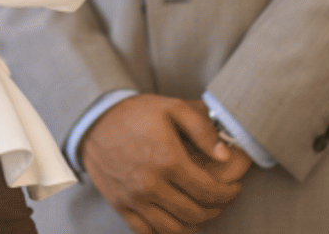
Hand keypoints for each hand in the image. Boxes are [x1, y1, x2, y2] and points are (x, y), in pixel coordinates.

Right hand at [81, 94, 247, 232]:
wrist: (94, 119)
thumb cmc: (136, 113)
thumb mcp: (173, 108)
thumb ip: (202, 130)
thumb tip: (224, 155)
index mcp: (168, 160)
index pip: (208, 191)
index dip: (228, 194)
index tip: (234, 190)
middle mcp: (151, 184)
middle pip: (195, 213)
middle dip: (215, 210)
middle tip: (220, 201)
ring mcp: (134, 198)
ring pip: (174, 229)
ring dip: (193, 225)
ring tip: (200, 212)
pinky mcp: (120, 205)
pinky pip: (146, 232)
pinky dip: (164, 232)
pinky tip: (174, 221)